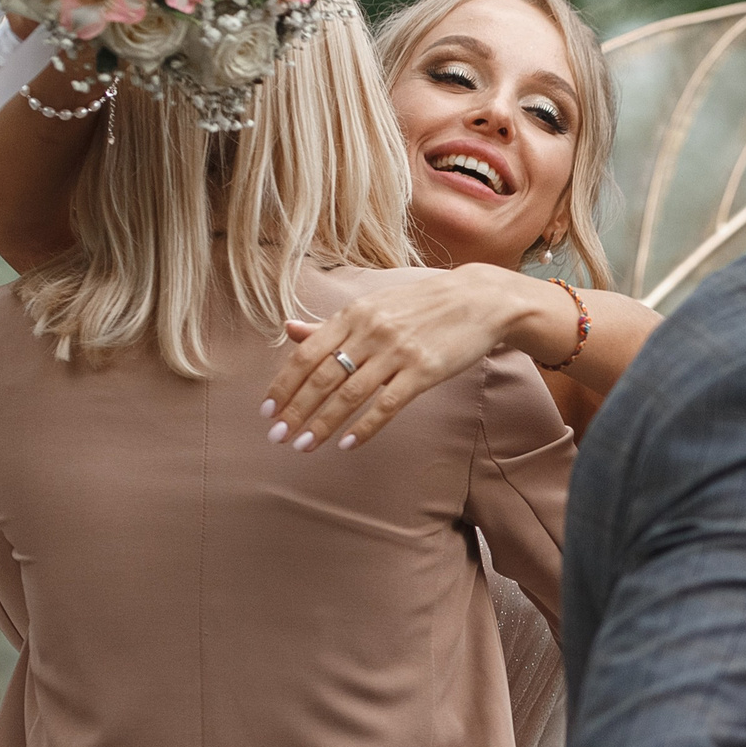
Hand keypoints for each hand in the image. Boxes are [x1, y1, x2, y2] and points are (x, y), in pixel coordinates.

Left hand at [264, 266, 530, 451]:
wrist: (478, 300)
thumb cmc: (422, 305)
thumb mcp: (373, 306)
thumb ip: (332, 324)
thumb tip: (290, 330)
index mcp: (353, 314)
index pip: (307, 354)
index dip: (284, 384)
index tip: (267, 410)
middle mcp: (370, 331)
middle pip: (322, 378)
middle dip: (295, 410)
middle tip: (276, 437)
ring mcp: (397, 352)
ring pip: (349, 395)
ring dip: (321, 424)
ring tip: (302, 446)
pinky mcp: (424, 371)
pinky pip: (387, 405)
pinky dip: (364, 427)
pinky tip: (346, 444)